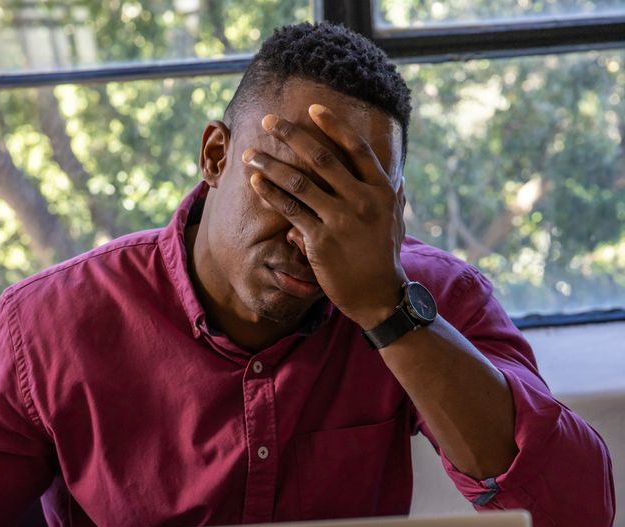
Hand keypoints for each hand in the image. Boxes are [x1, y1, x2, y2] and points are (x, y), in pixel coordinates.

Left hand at [242, 104, 405, 328]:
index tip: (312, 109)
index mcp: (382, 191)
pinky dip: (270, 193)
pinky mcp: (321, 241)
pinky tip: (256, 182)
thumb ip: (394, 196)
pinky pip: (290, 210)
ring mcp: (341, 220)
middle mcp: (362, 201)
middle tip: (269, 121)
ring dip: (270, 164)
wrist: (379, 297)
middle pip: (321, 158)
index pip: (356, 148)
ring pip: (300, 182)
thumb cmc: (385, 259)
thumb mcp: (396, 222)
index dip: (333, 126)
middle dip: (291, 136)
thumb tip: (398, 176)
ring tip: (249, 153)